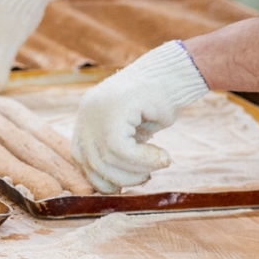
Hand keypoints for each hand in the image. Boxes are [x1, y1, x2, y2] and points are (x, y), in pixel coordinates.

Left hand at [71, 41, 209, 193]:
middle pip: (91, 162)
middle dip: (121, 179)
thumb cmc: (159, 104)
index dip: (100, 177)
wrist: (178, 73)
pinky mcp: (116, 107)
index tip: (123, 185)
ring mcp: (99, 108)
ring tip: (159, 163)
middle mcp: (88, 112)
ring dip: (137, 170)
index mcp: (87, 117)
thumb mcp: (133, 131)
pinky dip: (144, 160)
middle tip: (145, 178)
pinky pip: (122, 148)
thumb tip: (112, 186)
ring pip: (107, 158)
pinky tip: (163, 156)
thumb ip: (119, 151)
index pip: (81, 157)